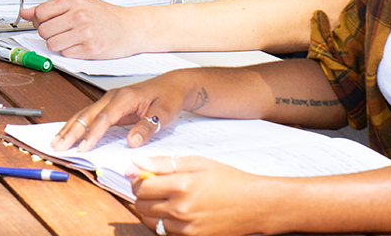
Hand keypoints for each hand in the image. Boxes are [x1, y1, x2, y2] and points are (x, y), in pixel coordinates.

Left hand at [21, 0, 139, 58]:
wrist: (132, 27)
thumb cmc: (106, 16)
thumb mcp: (80, 4)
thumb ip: (51, 8)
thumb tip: (25, 13)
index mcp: (75, 0)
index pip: (40, 12)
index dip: (39, 20)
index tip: (45, 22)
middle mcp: (80, 15)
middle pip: (44, 30)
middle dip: (49, 33)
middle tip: (63, 31)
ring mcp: (85, 33)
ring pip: (52, 44)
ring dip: (58, 44)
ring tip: (72, 38)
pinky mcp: (90, 49)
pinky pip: (65, 54)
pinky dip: (70, 52)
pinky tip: (81, 45)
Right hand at [51, 72, 191, 151]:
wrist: (173, 85)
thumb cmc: (169, 97)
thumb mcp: (164, 114)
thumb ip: (147, 127)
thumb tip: (132, 141)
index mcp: (125, 97)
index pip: (105, 117)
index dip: (93, 133)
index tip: (84, 147)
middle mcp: (113, 97)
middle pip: (87, 114)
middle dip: (71, 131)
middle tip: (58, 145)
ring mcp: (109, 100)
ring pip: (84, 114)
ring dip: (70, 128)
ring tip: (56, 141)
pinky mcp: (110, 106)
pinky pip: (89, 115)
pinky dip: (77, 125)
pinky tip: (68, 133)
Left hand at [131, 155, 270, 235]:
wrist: (254, 205)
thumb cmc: (228, 180)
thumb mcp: (198, 163)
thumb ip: (164, 163)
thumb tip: (136, 161)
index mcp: (182, 186)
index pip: (140, 186)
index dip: (137, 179)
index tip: (143, 175)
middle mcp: (181, 209)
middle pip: (142, 205)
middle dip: (143, 194)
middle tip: (155, 186)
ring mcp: (186, 228)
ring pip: (151, 220)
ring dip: (152, 209)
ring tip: (168, 199)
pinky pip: (165, 232)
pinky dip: (165, 222)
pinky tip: (178, 211)